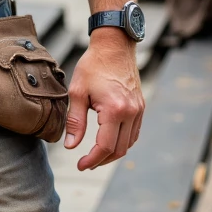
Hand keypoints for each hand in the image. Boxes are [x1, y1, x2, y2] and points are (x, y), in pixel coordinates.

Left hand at [65, 30, 144, 170]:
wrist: (114, 46)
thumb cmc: (93, 66)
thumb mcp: (77, 92)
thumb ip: (75, 121)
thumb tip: (70, 146)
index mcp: (115, 110)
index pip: (105, 146)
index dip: (92, 160)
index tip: (80, 165)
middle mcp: (131, 112)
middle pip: (119, 149)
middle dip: (101, 160)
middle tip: (85, 163)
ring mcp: (138, 110)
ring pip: (129, 143)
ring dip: (112, 153)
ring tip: (95, 155)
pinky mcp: (140, 106)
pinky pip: (134, 132)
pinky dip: (122, 142)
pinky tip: (109, 141)